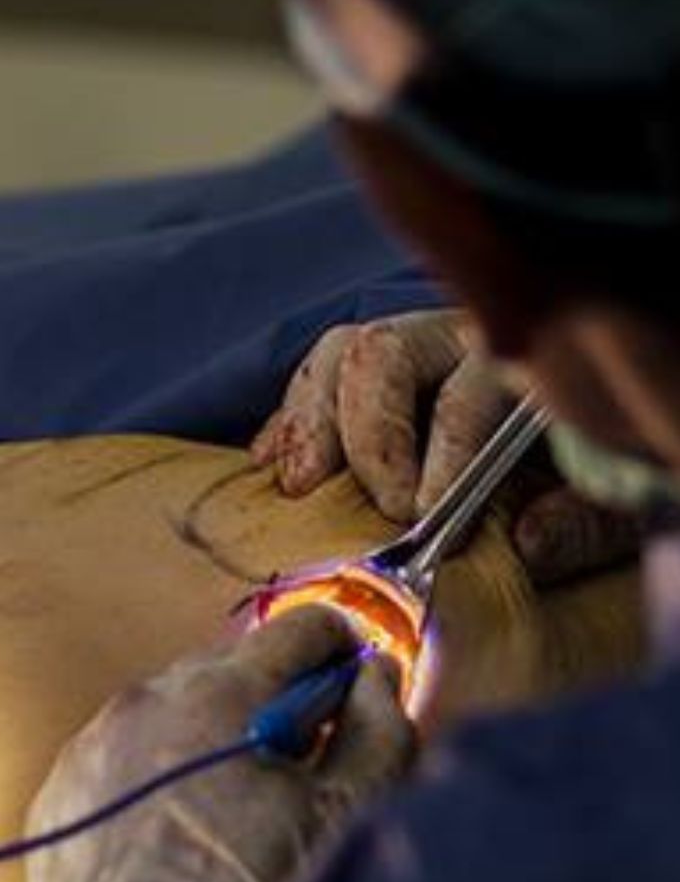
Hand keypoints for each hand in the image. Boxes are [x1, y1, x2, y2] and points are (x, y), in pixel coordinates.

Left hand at [26, 608, 412, 881]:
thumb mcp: (347, 815)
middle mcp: (144, 704)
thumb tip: (374, 676)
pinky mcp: (58, 797)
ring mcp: (90, 748)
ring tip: (237, 806)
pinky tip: (179, 834)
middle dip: (271, 696)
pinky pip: (117, 761)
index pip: (294, 631)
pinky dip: (152, 779)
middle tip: (303, 752)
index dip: (337, 644)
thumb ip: (378, 726)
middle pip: (228, 667)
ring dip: (208, 738)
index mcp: (219, 695)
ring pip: (168, 713)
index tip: (353, 669)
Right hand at [253, 308, 638, 585]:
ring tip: (298, 485)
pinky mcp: (357, 376)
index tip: (424, 515)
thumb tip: (530, 543)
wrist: (555, 429)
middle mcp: (445, 338)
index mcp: (510, 360)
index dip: (440, 454)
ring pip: (335, 355)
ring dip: (308, 421)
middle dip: (367, 434)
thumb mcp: (611, 494)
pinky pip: (308, 381)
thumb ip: (585, 519)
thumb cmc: (586, 464)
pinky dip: (286, 423)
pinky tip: (270, 465)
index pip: (462, 395)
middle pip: (379, 354)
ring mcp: (396, 347)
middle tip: (378, 506)